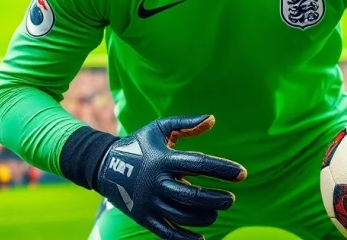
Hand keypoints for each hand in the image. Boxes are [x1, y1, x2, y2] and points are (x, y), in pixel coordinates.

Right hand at [95, 115, 245, 239]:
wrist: (104, 166)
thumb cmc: (139, 144)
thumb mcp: (159, 128)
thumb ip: (186, 124)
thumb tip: (213, 119)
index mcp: (163, 159)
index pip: (199, 164)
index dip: (223, 169)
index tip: (242, 174)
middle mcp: (157, 182)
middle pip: (192, 195)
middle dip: (216, 199)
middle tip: (231, 199)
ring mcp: (150, 202)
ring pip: (182, 215)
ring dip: (205, 216)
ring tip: (217, 212)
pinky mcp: (144, 217)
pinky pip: (167, 233)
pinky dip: (185, 238)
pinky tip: (202, 238)